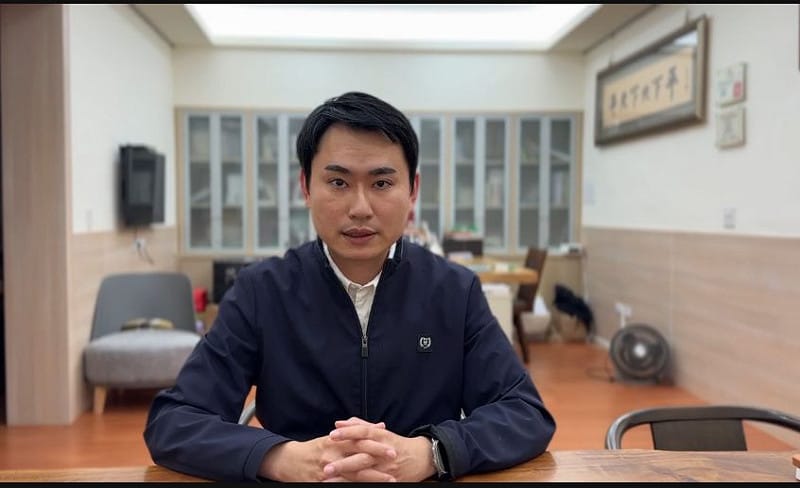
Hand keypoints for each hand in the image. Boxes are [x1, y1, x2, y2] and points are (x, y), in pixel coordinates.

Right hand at [258, 418, 396, 481]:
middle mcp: (332, 455)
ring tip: (389, 481)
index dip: (377, 446)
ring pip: (353, 475)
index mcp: (336, 441)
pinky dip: (356, 486)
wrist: (289, 461)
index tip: (393, 450)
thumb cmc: (315, 448)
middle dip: (378, 463)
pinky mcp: (323, 482)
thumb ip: (358, 431)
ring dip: (372, 479)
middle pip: (359, 459)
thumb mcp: (335, 437)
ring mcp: (328, 470)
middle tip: (395, 465)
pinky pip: (342, 485)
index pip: (360, 442)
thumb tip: (381, 425)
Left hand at [322, 417, 435, 481]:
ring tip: (329, 480)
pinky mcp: (388, 481)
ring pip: (364, 474)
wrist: (423, 458)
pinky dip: (356, 485)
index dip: (348, 433)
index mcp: (382, 437)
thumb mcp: (381, 432)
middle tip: (325, 467)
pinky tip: (343, 486)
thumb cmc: (397, 443)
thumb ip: (359, 425)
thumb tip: (338, 423)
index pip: (363, 432)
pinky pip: (371, 483)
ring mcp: (386, 469)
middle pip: (362, 457)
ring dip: (346, 478)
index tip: (331, 435)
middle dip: (343, 463)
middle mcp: (383, 453)